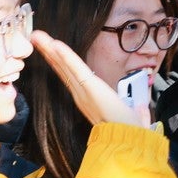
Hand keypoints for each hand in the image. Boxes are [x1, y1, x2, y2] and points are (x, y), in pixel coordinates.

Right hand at [31, 30, 147, 126]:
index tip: (52, 49)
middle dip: (49, 52)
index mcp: (89, 101)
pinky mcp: (91, 89)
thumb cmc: (130, 133)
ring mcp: (84, 92)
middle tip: (36, 37)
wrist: (130, 141)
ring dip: (51, 50)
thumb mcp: (133, 116)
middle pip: (63, 69)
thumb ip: (135, 110)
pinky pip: (76, 70)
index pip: (71, 77)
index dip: (60, 63)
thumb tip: (141, 105)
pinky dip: (66, 57)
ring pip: (65, 67)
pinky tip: (55, 45)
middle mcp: (82, 96)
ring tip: (38, 36)